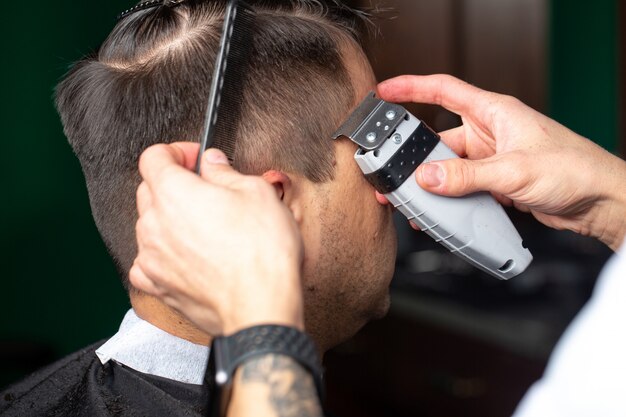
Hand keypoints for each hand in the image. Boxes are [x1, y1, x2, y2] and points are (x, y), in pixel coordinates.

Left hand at [130, 143, 304, 334]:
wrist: (261, 307)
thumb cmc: (262, 253)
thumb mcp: (257, 193)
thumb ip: (225, 172)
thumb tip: (213, 163)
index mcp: (174, 193)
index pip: (154, 156)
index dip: (177, 151)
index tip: (196, 159)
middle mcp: (154, 223)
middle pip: (149, 189)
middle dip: (174, 183)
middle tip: (206, 190)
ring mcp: (152, 257)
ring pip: (149, 225)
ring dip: (169, 218)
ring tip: (205, 225)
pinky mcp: (158, 286)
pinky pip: (147, 260)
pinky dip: (162, 252)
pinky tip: (186, 254)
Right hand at [377, 74, 625, 250]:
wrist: (601, 201)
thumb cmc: (574, 169)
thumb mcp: (514, 170)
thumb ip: (468, 176)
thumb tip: (427, 178)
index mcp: (493, 112)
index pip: (443, 90)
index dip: (410, 87)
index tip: (384, 92)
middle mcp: (488, 133)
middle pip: (437, 139)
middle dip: (412, 156)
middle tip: (389, 170)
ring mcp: (490, 159)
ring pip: (446, 168)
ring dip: (429, 184)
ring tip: (409, 200)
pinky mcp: (494, 182)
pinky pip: (460, 187)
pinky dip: (446, 199)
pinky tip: (436, 213)